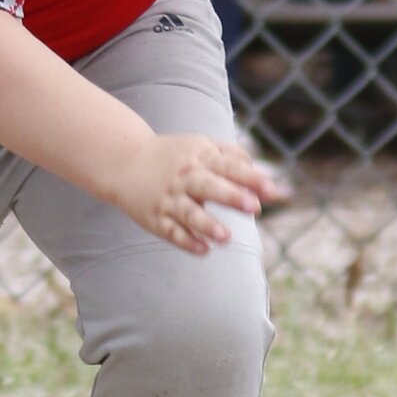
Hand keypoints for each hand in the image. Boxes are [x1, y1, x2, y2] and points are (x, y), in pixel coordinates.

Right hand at [108, 126, 286, 254]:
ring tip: (226, 237)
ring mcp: (169, 199)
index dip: (251, 179)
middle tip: (254, 208)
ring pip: (189, 213)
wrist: (124, 160)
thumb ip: (231, 155)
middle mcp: (185, 178)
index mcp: (200, 158)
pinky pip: (171, 232)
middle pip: (210, 187)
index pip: (229, 167)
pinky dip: (186, 241)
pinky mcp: (155, 218)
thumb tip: (259, 170)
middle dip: (232, 196)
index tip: (272, 191)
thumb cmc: (173, 156)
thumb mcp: (200, 146)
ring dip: (207, 225)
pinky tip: (203, 251)